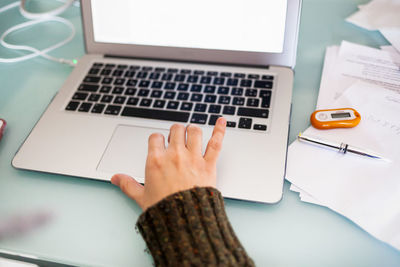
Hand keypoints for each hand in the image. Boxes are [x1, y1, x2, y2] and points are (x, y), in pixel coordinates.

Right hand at [111, 117, 226, 210]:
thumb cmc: (164, 210)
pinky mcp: (209, 164)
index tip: (159, 144)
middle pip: (176, 130)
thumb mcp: (141, 197)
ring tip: (192, 134)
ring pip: (194, 132)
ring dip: (192, 130)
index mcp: (156, 160)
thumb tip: (116, 178)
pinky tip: (222, 121)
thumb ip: (128, 184)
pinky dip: (219, 130)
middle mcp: (175, 155)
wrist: (185, 221)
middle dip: (175, 132)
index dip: (157, 139)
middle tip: (176, 139)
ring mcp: (193, 158)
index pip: (155, 137)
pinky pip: (215, 143)